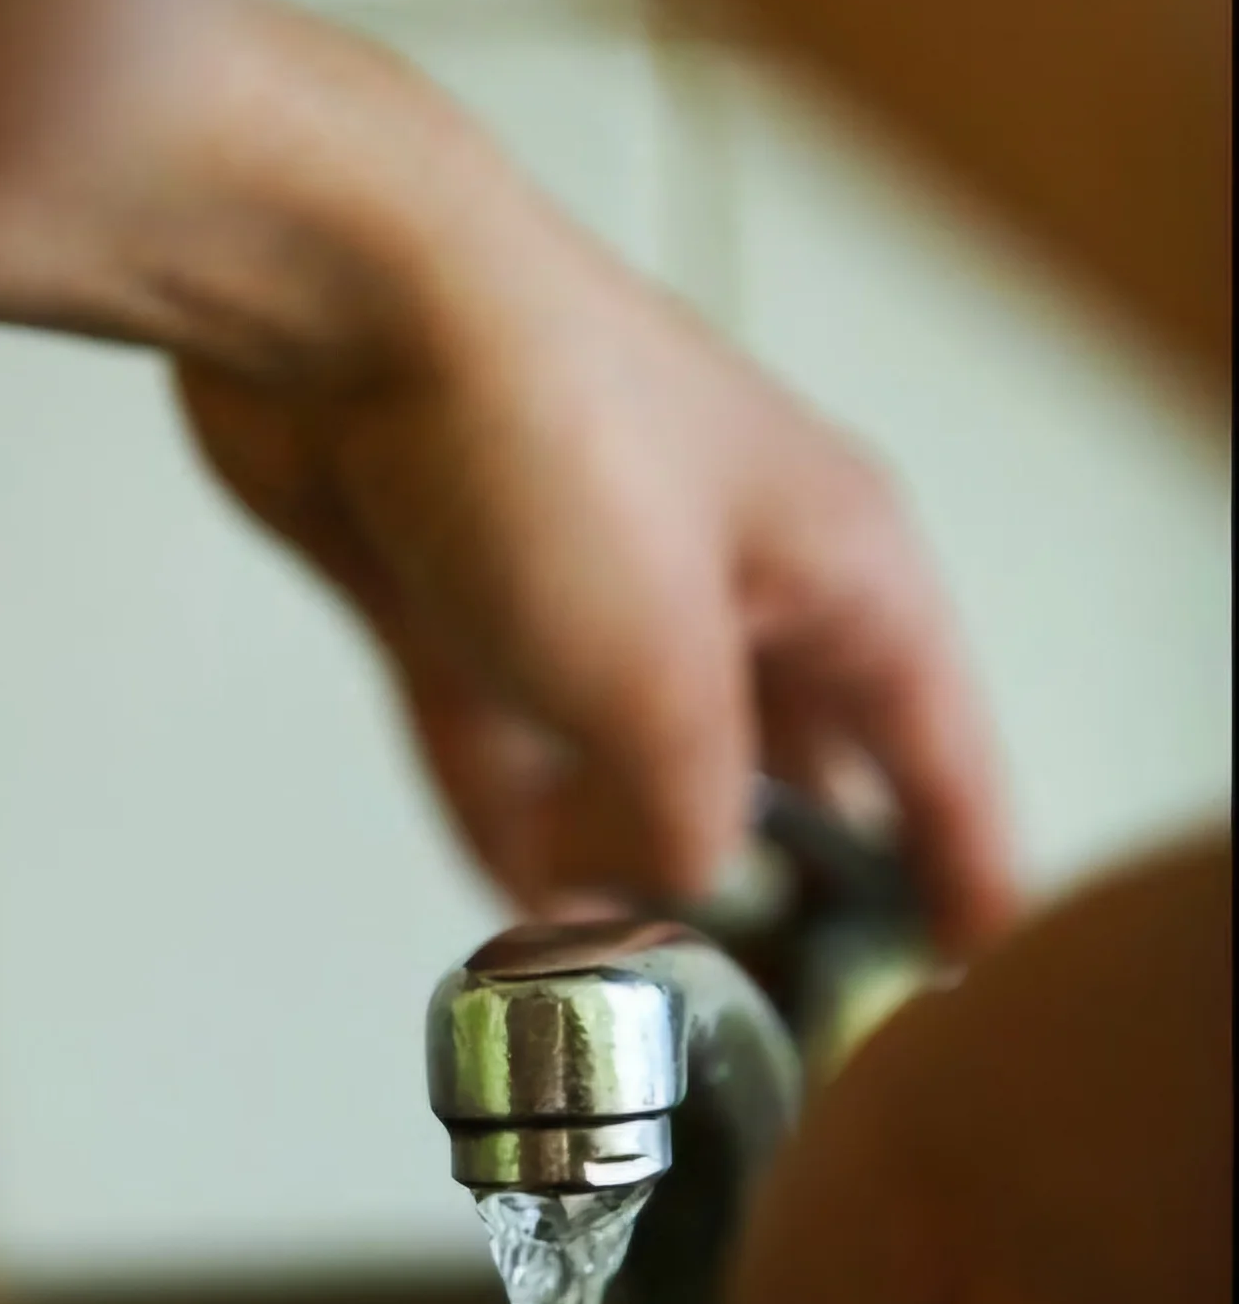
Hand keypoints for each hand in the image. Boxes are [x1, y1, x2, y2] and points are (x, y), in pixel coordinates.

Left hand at [0, 0, 1016, 951]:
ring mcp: (592, 580)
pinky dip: (510, 821)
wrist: (340, 300)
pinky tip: (509, 911)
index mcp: (832, 564)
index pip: (934, 742)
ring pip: (631, 762)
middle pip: (785, 761)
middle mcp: (728, 571)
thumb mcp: (655, 675)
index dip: (959, 860)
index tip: (963, 966)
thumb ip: (691, 812)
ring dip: (626, 867)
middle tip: (778, 1004)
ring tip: (632, 981)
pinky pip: (505, 741)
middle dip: (780, 881)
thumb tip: (693, 891)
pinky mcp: (459, 591)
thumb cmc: (537, 425)